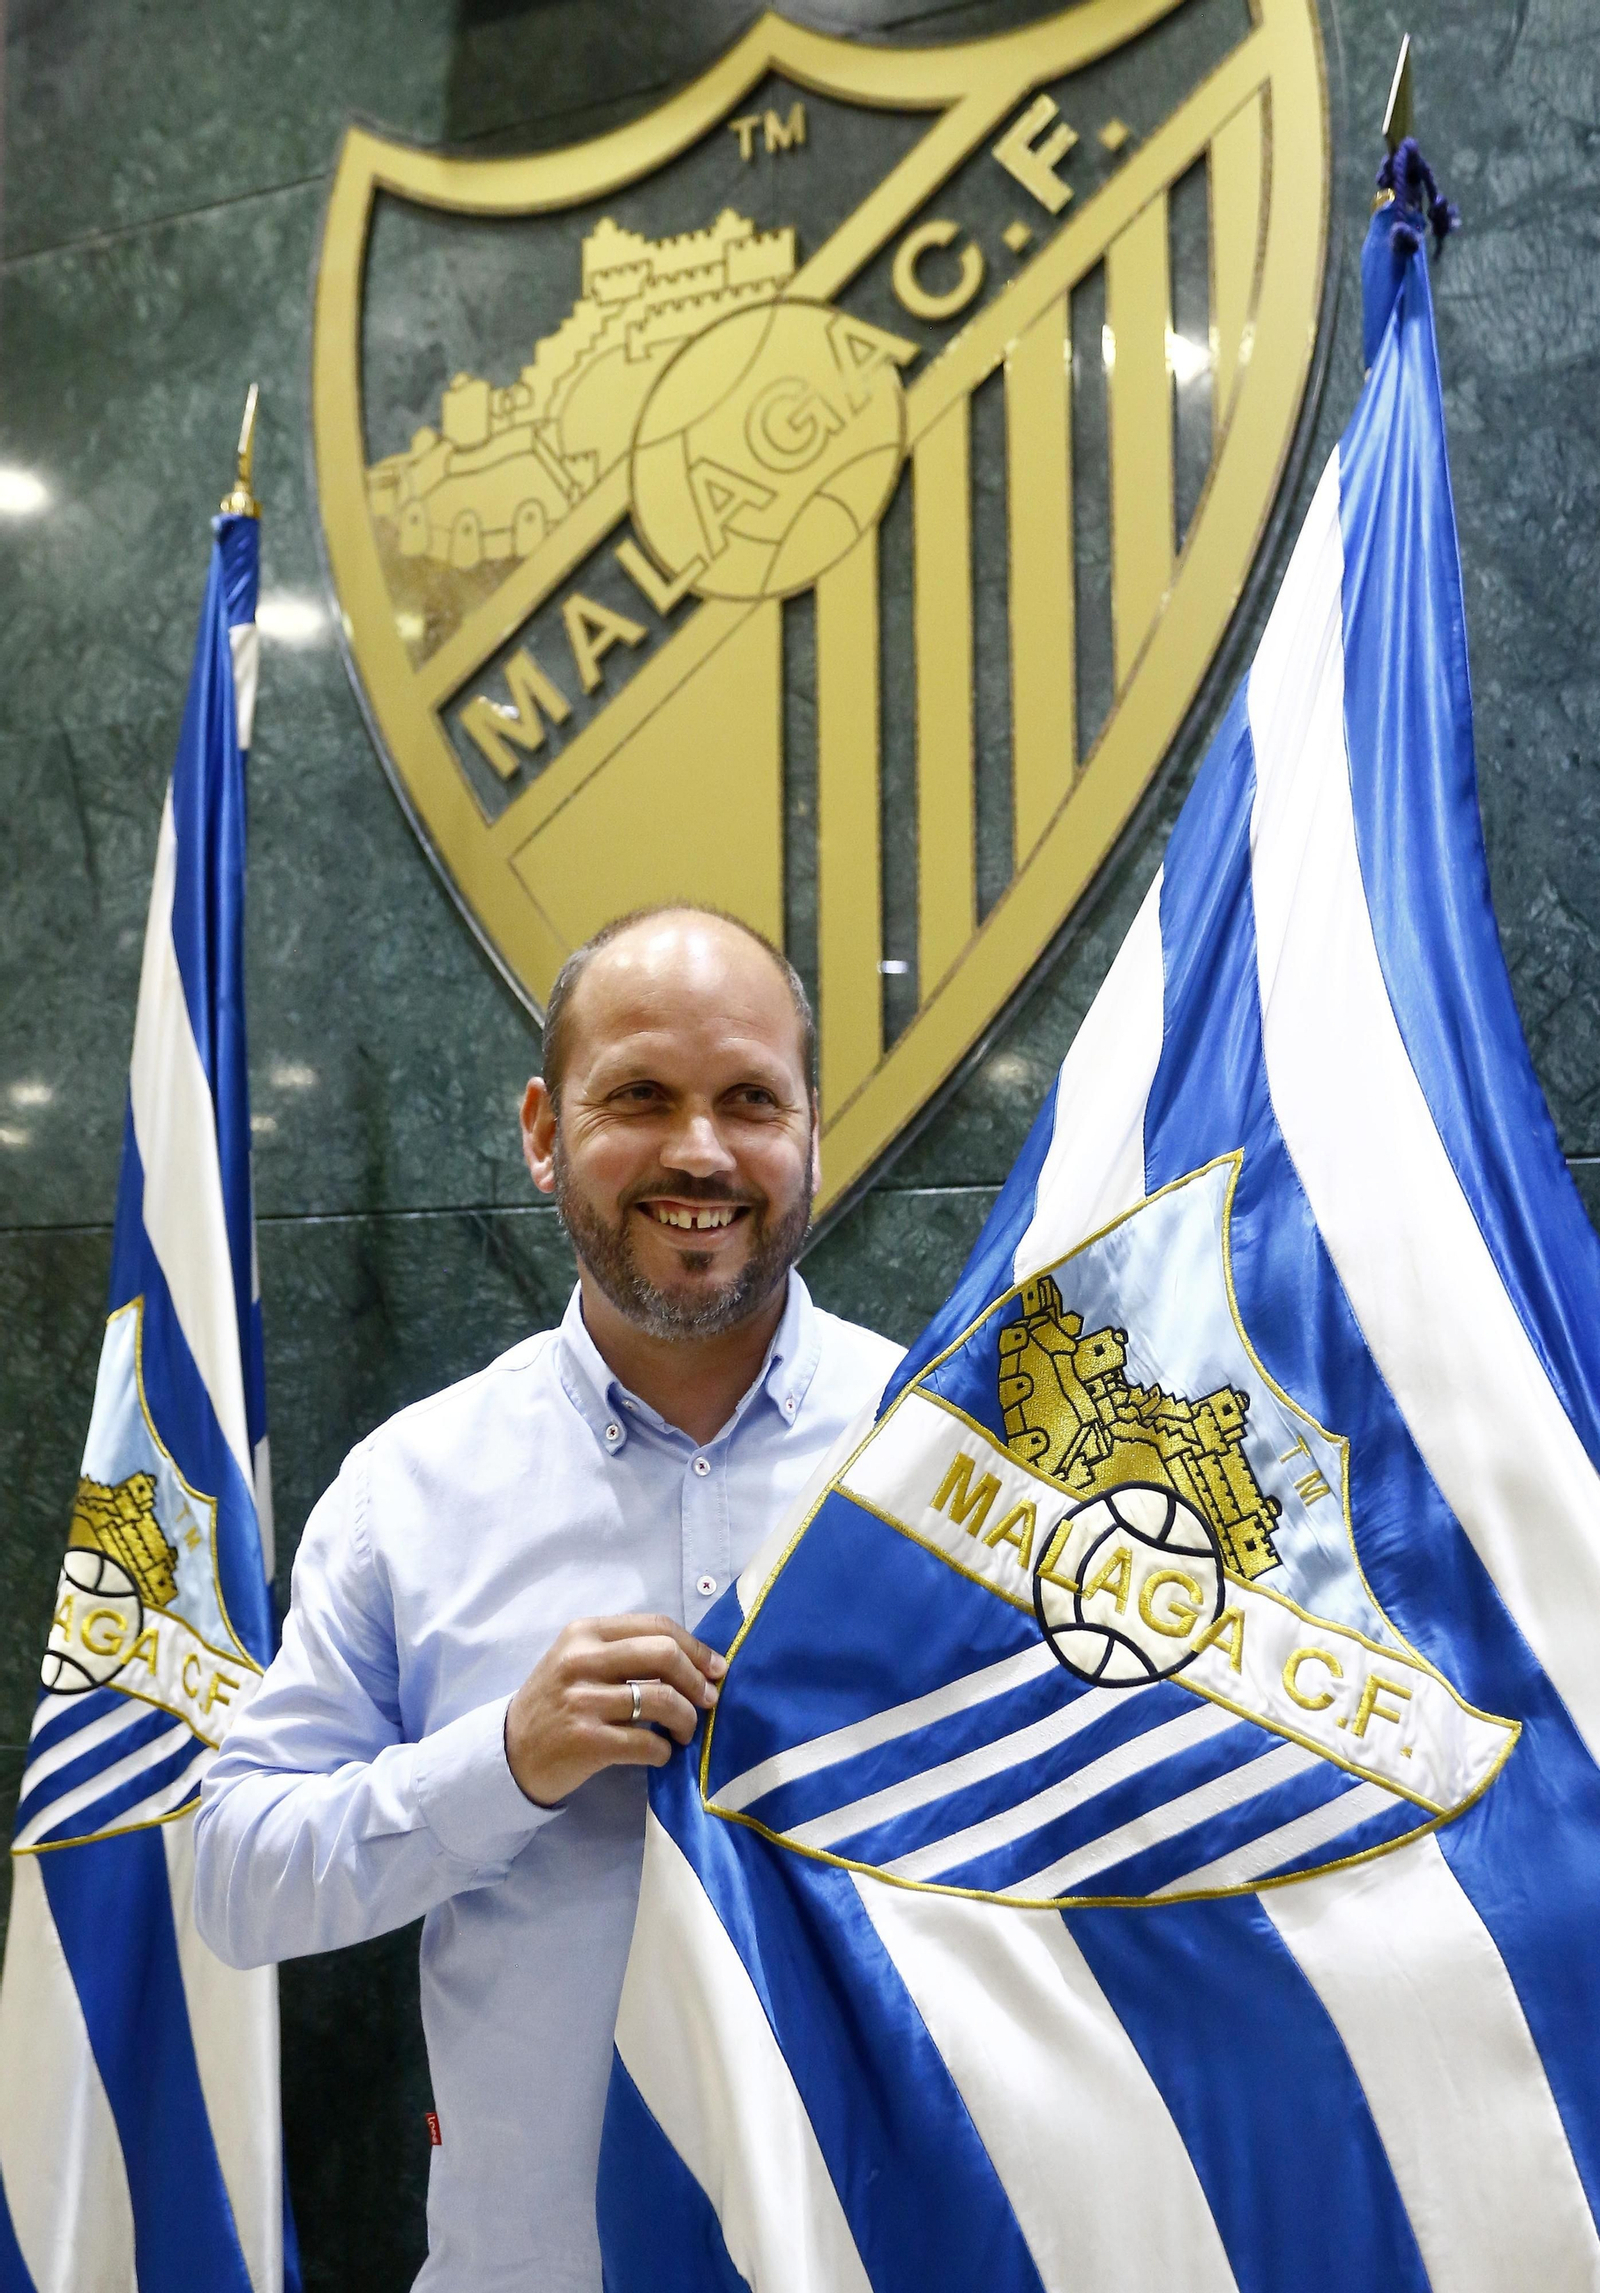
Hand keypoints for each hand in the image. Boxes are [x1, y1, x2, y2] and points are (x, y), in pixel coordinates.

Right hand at [504, 1613, 727, 1807]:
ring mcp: (582, 1701)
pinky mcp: (586, 1742)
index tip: (716, 1668)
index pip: (656, 1626)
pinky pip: (647, 1743)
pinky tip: (661, 1753)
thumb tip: (695, 1660)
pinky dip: (664, 1751)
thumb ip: (625, 1652)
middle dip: (697, 1679)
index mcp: (584, 1633)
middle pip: (664, 1655)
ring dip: (687, 1719)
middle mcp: (581, 1661)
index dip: (696, 1647)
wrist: (511, 1752)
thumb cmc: (556, 1702)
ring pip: (661, 1700)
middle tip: (709, 1700)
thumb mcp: (579, 1662)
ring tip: (685, 1731)